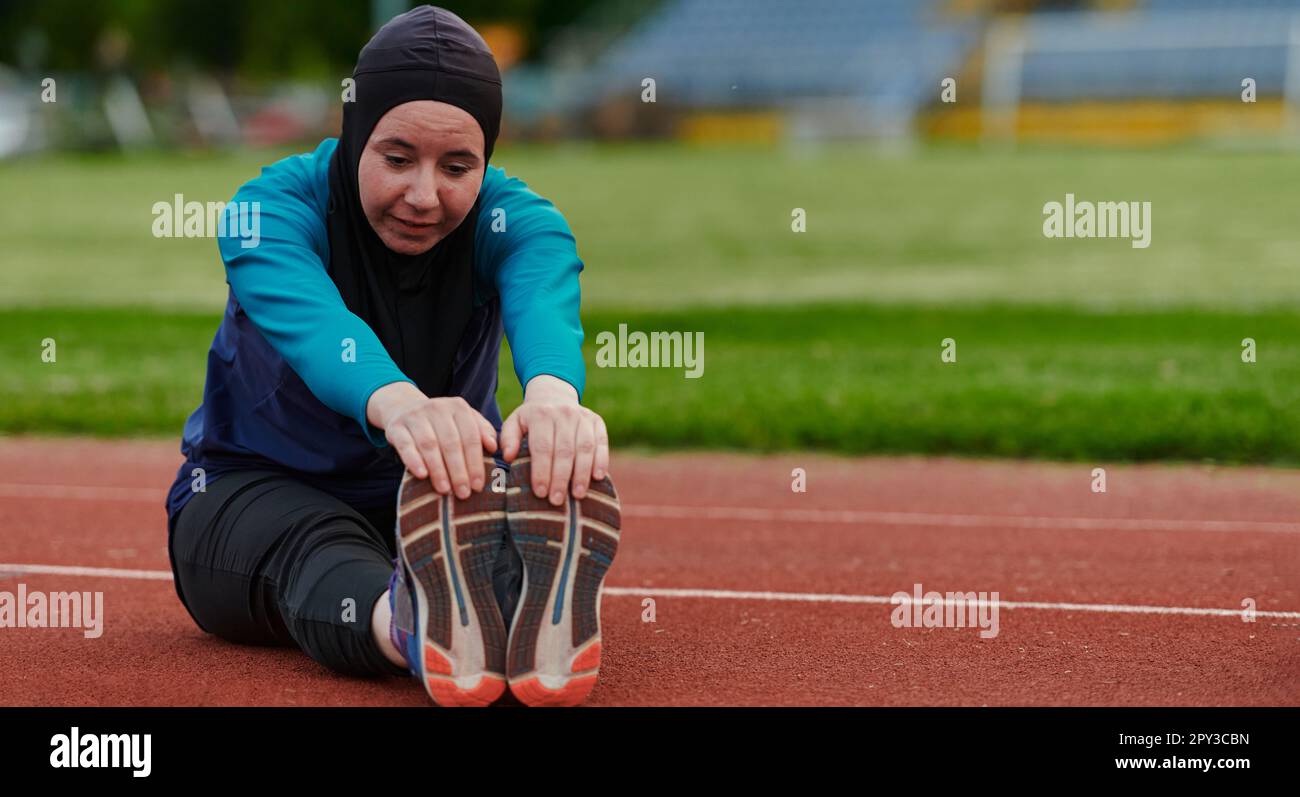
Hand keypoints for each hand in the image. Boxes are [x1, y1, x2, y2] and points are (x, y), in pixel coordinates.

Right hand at [366, 381, 496, 498]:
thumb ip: (482, 432)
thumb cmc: (442, 423)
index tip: (478, 485)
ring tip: (445, 490)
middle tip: (463, 493)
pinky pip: (405, 445)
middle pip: (451, 443)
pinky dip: (414, 460)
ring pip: (429, 445)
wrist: (404, 409)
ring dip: (438, 470)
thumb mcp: (464, 421)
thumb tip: (493, 446)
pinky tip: (422, 475)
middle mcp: (437, 408)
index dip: (475, 463)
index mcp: (458, 407)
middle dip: (459, 471)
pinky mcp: (396, 427)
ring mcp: (415, 416)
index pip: (470, 437)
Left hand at [500, 375, 608, 505]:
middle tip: (557, 500)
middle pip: (564, 450)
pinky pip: (601, 442)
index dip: (542, 471)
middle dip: (561, 478)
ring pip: (585, 448)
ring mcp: (583, 417)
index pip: (542, 447)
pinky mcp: (597, 421)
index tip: (540, 492)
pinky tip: (598, 477)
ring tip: (577, 495)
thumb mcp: (514, 423)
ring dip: (582, 473)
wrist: (554, 395)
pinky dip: (601, 460)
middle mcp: (564, 414)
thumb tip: (508, 456)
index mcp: (541, 415)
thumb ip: (508, 439)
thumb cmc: (531, 418)